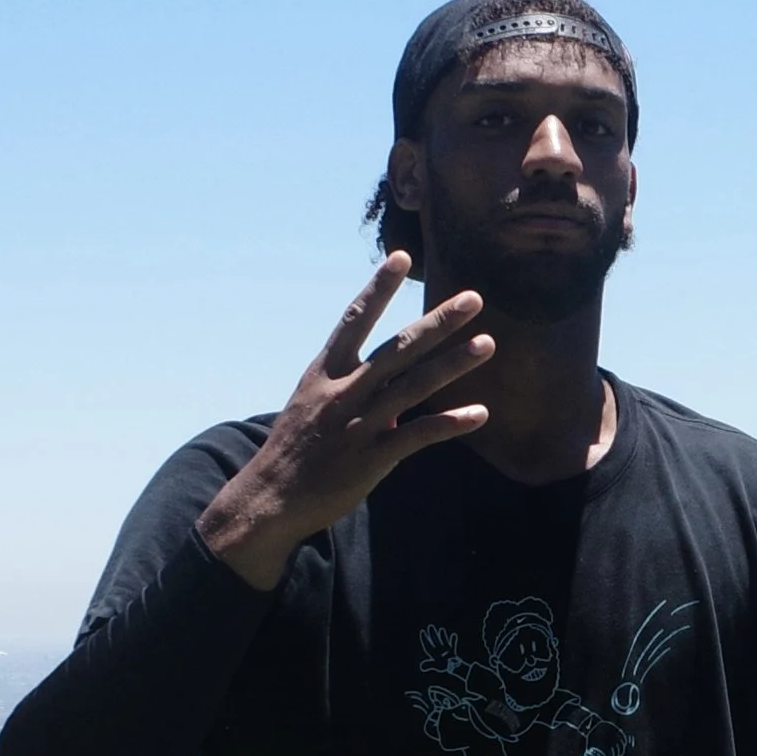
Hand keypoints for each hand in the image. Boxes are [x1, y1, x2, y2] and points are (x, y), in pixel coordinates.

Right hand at [198, 255, 495, 590]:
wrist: (269, 498)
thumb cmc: (294, 451)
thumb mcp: (313, 408)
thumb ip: (355, 394)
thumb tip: (396, 403)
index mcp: (325, 372)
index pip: (354, 319)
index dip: (379, 288)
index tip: (402, 257)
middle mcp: (344, 391)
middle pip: (399, 348)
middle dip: (437, 322)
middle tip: (474, 298)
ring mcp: (359, 423)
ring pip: (414, 385)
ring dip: (453, 363)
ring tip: (487, 344)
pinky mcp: (372, 457)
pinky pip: (419, 434)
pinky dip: (451, 422)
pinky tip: (481, 413)